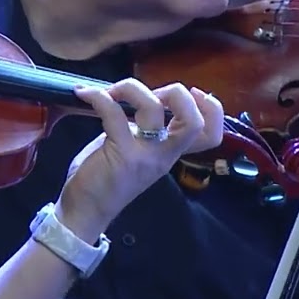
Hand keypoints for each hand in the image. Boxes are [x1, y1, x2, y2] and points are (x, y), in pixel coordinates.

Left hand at [54, 79, 223, 237]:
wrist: (85, 210)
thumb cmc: (108, 177)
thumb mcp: (137, 151)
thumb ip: (147, 130)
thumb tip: (145, 98)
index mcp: (170, 153)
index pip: (210, 135)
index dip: (212, 109)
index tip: (194, 92)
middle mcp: (164, 155)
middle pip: (194, 122)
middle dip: (177, 93)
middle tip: (151, 92)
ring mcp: (145, 155)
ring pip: (153, 108)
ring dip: (132, 88)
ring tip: (112, 92)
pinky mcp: (121, 154)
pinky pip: (114, 113)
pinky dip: (99, 96)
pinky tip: (85, 94)